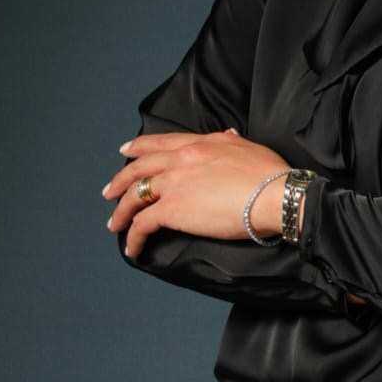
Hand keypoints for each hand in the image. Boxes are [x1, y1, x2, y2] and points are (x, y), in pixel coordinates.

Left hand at [103, 130, 287, 257]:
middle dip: (120, 180)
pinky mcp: (173, 210)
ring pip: (135, 196)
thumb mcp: (248, 146)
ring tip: (114, 223)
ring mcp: (174, 184)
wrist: (273, 194)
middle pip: (139, 168)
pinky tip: (132, 247)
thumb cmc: (268, 174)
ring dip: (120, 211)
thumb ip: (231, 140)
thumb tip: (228, 134)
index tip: (126, 152)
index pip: (160, 142)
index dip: (139, 147)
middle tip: (109, 191)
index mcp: (199, 143)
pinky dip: (133, 236)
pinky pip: (142, 223)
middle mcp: (181, 160)